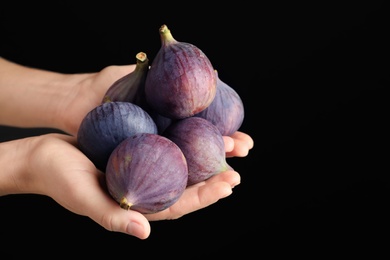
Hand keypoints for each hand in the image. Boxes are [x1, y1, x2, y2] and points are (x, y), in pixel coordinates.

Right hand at [1, 131, 251, 239]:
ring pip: (180, 162)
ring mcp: (143, 166)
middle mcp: (146, 187)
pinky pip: (165, 142)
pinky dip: (182, 136)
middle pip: (186, 183)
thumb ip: (113, 217)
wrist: (44, 156)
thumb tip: (143, 233)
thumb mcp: (84, 198)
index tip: (228, 184)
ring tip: (227, 144)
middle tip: (238, 164)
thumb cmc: (60, 180)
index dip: (205, 196)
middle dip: (214, 176)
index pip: (179, 205)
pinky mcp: (138, 146)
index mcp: (139, 205)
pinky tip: (197, 126)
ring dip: (203, 154)